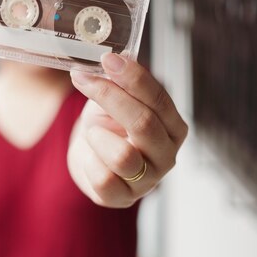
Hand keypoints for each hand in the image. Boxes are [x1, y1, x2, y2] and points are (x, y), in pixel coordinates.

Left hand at [67, 53, 187, 207]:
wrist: (90, 156)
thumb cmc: (108, 124)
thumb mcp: (116, 98)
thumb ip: (120, 81)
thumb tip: (114, 57)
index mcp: (174, 126)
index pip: (158, 99)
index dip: (133, 77)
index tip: (107, 59)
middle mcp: (167, 154)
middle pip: (143, 124)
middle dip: (110, 97)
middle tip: (82, 78)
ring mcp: (148, 181)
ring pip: (123, 157)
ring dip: (98, 136)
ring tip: (92, 131)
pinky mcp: (123, 198)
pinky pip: (102, 179)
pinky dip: (88, 160)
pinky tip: (89, 154)